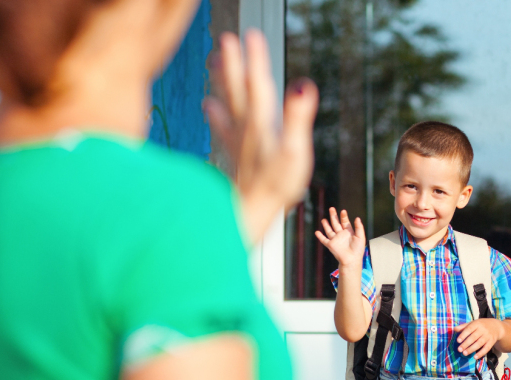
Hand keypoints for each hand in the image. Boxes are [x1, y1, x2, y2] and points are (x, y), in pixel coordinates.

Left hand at [205, 29, 318, 243]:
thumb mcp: (295, 152)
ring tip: (213, 60)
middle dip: (233, 63)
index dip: (255, 59)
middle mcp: (246, 129)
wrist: (249, 214)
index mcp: (261, 124)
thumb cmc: (275, 187)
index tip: (251, 34)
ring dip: (222, 81)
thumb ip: (298, 118)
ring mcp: (238, 142)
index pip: (259, 84)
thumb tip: (303, 84)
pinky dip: (215, 112)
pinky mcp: (235, 156)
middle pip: (238, 89)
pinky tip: (207, 104)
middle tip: (226, 38)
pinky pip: (222, 127)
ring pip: (228, 103)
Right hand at [315, 208, 365, 267]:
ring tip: (324, 219)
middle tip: (331, 208)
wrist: (352, 260)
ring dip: (326, 225)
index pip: (345, 222)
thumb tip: (357, 218)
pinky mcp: (330, 245)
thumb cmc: (358, 250)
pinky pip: (324, 240)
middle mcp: (341, 235)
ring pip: (329, 230)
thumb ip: (359, 227)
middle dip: (334, 216)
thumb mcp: (361, 237)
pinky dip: (320, 236)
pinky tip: (317, 232)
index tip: (343, 211)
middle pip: (336, 223)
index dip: (344, 216)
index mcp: (348, 232)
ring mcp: (335, 239)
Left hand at [454, 319, 503, 359]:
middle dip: (466, 344)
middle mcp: (483, 330)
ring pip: (479, 343)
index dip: (463, 335)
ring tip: (464, 353)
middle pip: (474, 337)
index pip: (469, 329)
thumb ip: (464, 326)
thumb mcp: (473, 323)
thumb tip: (454, 329)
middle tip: (459, 350)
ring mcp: (488, 336)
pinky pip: (486, 348)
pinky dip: (481, 353)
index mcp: (477, 324)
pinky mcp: (491, 342)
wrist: (497, 327)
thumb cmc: (481, 325)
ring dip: (471, 349)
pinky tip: (475, 357)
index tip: (458, 341)